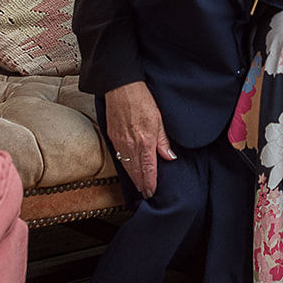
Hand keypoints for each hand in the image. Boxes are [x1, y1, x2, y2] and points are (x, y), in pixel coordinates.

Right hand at [103, 80, 176, 198]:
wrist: (121, 87)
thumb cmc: (141, 99)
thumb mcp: (159, 119)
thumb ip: (163, 141)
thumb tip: (170, 157)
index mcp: (144, 142)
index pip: (148, 170)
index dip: (150, 183)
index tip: (152, 192)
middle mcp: (130, 146)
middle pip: (136, 172)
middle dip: (141, 185)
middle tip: (146, 195)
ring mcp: (119, 142)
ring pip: (127, 167)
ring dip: (133, 178)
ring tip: (139, 186)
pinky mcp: (112, 137)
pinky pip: (119, 158)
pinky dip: (125, 167)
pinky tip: (129, 169)